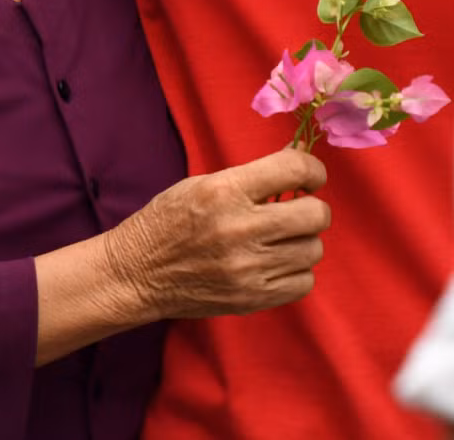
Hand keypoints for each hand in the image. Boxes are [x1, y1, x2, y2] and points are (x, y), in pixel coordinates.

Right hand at [104, 148, 329, 320]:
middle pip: (315, 214)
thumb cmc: (169, 219)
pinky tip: (275, 262)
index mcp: (225, 191)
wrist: (138, 273)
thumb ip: (256, 173)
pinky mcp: (252, 299)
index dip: (312, 169)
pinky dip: (296, 270)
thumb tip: (301, 153)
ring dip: (302, 239)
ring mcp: (248, 270)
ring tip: (279, 237)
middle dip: (311, 206)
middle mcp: (240, 229)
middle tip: (295, 207)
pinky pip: (304, 282)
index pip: (294, 169)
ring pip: (313, 249)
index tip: (309, 175)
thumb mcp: (205, 183)